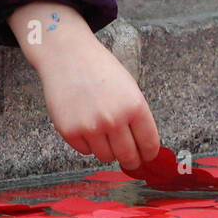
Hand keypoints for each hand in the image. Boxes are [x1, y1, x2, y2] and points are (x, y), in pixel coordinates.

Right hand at [9, 2, 159, 167]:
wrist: (68, 57)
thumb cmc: (101, 70)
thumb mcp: (129, 89)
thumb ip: (137, 117)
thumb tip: (143, 146)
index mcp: (135, 107)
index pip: (149, 144)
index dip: (149, 154)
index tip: (147, 157)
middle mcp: (114, 119)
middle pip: (128, 157)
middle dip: (131, 161)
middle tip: (130, 160)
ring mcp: (91, 127)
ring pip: (106, 157)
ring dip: (108, 150)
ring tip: (104, 133)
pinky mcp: (70, 131)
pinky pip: (85, 151)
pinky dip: (88, 144)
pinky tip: (86, 125)